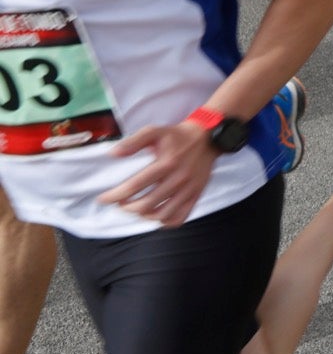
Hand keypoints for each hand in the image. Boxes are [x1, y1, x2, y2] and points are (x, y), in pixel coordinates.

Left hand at [95, 120, 218, 227]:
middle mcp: (178, 179)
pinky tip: (155, 214)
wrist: (207, 139)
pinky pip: (179, 218)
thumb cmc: (177, 136)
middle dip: (126, 207)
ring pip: (162, 214)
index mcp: (166, 163)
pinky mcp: (196, 196)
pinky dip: (164, 221)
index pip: (135, 186)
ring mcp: (188, 190)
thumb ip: (133, 142)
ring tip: (136, 208)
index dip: (115, 195)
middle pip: (146, 204)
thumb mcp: (155, 131)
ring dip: (143, 215)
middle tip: (120, 202)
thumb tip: (113, 154)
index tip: (104, 198)